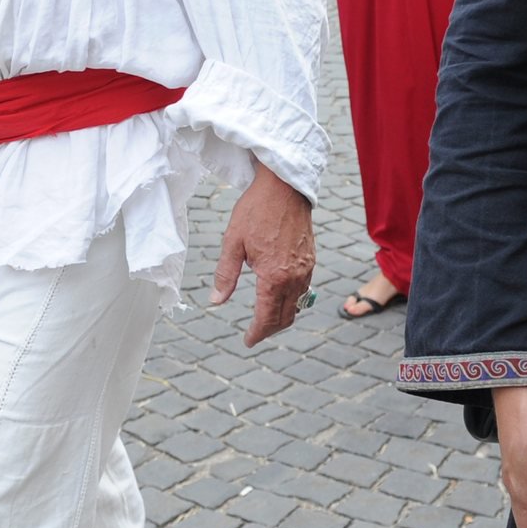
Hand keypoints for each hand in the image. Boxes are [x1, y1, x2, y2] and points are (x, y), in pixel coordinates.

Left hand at [210, 165, 314, 346]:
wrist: (284, 187)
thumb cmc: (256, 210)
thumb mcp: (233, 242)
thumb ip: (226, 275)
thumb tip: (215, 301)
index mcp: (274, 277)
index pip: (267, 317)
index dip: (257, 333)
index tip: (248, 340)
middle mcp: (294, 277)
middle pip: (286, 317)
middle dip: (270, 329)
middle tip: (255, 333)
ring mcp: (306, 269)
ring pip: (297, 305)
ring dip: (282, 316)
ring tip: (266, 318)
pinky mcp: (311, 259)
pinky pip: (304, 289)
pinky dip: (292, 300)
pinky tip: (279, 295)